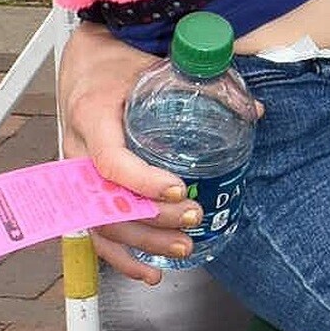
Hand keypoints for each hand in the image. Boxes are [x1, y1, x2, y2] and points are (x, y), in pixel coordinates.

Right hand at [59, 20, 221, 281]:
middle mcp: (77, 150)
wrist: (84, 59)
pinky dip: (120, 256)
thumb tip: (254, 113)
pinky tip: (150, 271)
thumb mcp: (157, 64)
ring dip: (143, 241)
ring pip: (100, 222)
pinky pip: (94, 230)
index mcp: (92, 115)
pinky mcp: (83, 188)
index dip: (143, 181)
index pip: (110, 160)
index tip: (179, 189)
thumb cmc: (120, 61)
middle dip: (153, 217)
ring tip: (184, 248)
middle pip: (107, 200)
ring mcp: (76, 174)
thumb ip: (202, 84)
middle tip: (194, 218)